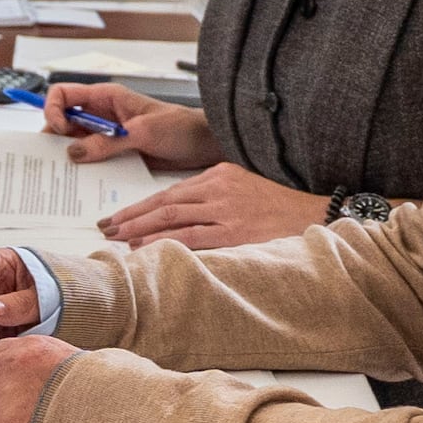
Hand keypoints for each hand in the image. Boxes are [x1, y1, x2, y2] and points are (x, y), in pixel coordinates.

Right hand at [40, 84, 219, 169]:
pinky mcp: (116, 155)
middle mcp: (102, 115)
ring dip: (69, 159)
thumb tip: (74, 152)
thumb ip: (108, 142)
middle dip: (54, 139)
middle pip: (63, 122)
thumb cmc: (181, 127)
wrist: (205, 146)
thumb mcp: (143, 132)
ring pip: (75, 144)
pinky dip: (85, 172)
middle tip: (54, 159)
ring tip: (66, 175)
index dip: (54, 110)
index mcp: (106, 97)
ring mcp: (108, 136)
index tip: (61, 131)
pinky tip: (85, 183)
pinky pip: (92, 162)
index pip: (64, 94)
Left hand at [98, 165, 336, 249]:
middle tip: (106, 228)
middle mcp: (219, 187)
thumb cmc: (279, 209)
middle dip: (132, 215)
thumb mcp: (243, 190)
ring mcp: (226, 208)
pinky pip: (192, 236)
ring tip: (117, 239)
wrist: (315, 216)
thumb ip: (213, 197)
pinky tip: (145, 249)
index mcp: (220, 173)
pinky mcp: (235, 230)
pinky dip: (164, 242)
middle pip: (164, 201)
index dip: (142, 205)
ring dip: (140, 229)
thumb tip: (178, 218)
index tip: (120, 216)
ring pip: (172, 216)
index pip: (171, 190)